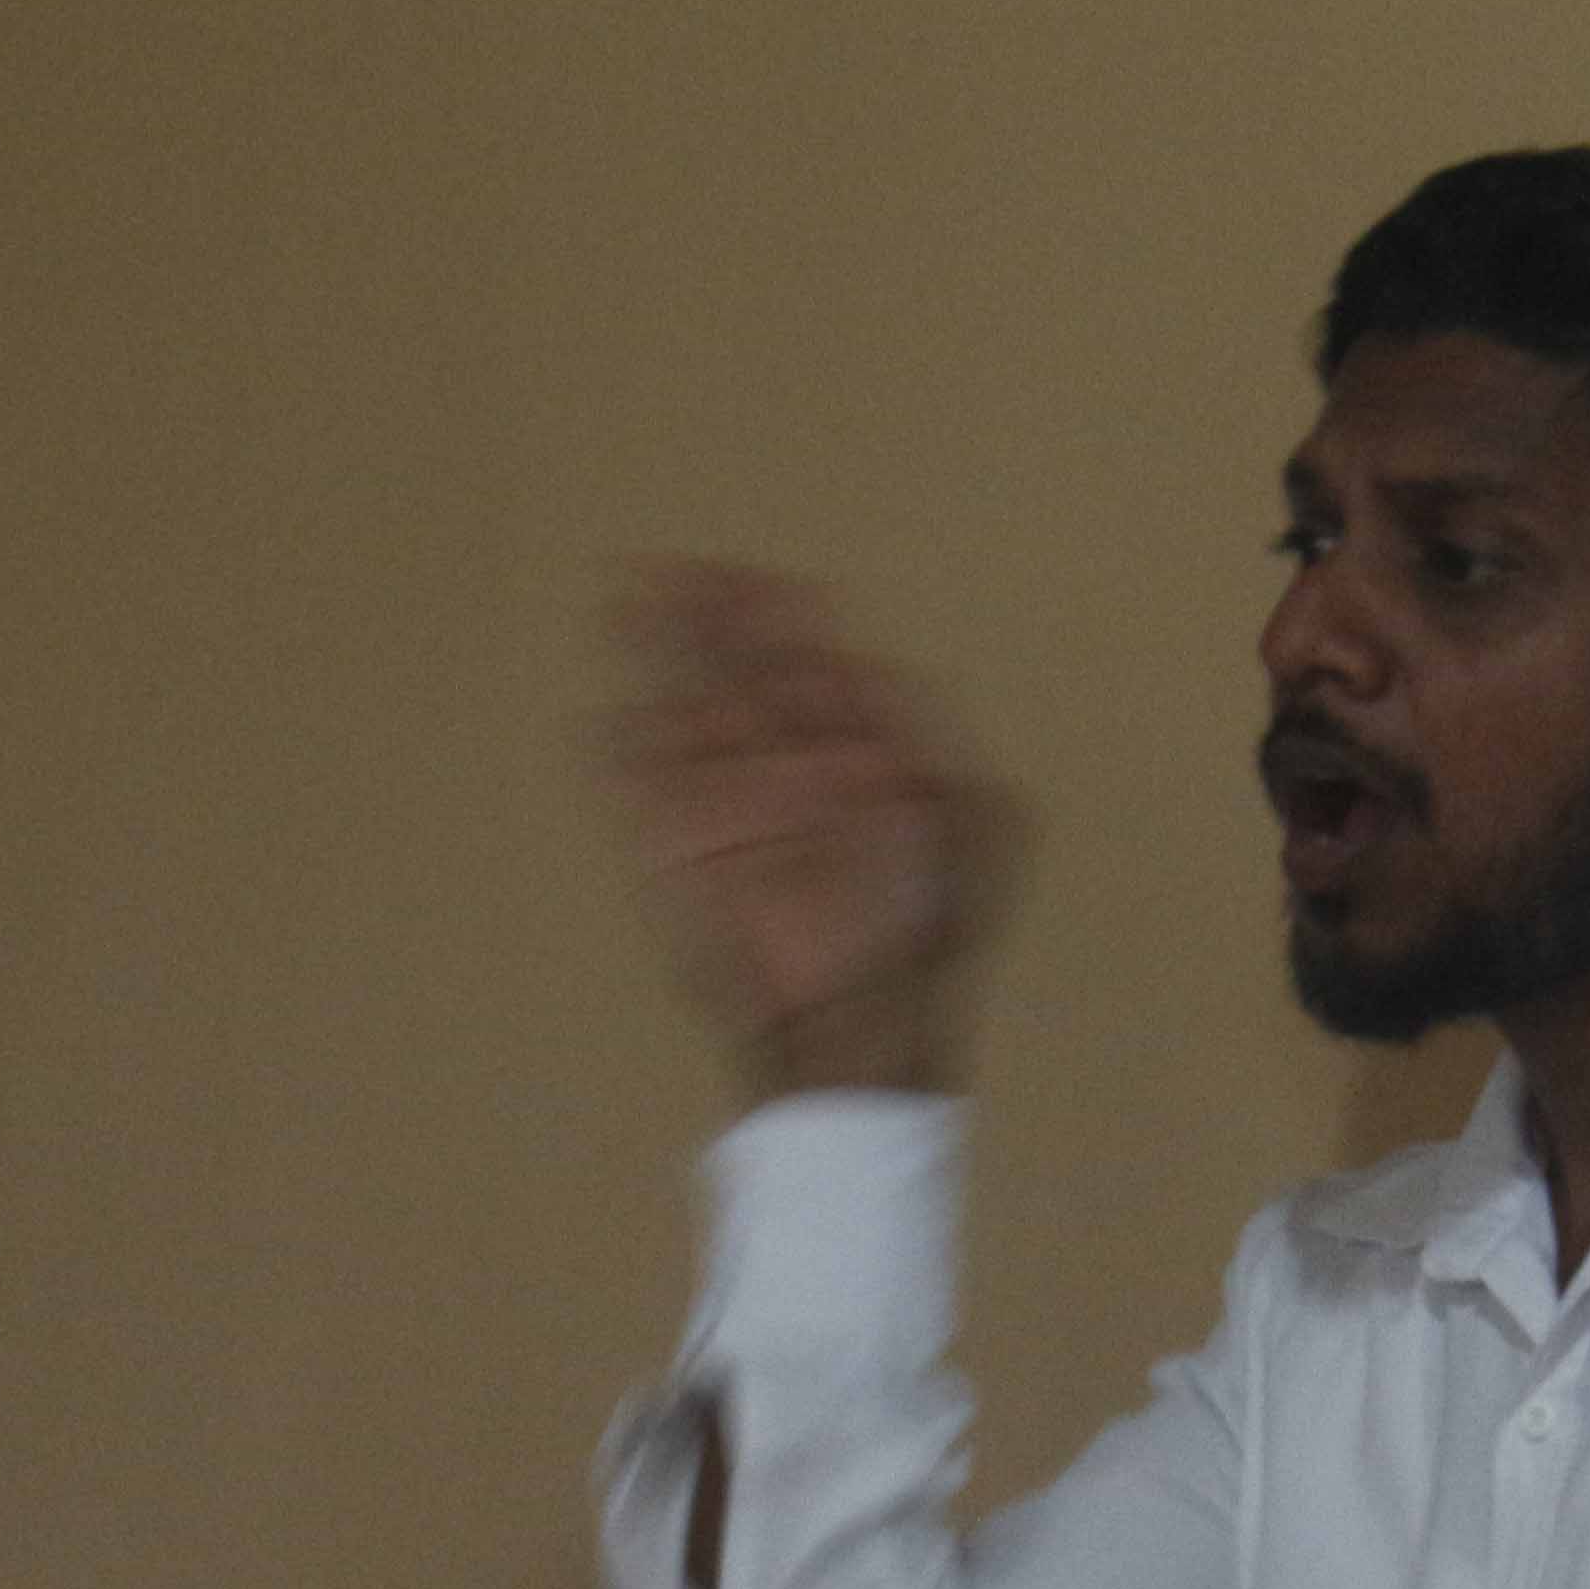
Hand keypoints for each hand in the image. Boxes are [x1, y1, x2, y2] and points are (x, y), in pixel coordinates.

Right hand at [605, 563, 1018, 1100]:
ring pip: (685, 708)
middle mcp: (788, 769)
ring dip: (657, 652)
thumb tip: (871, 664)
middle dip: (711, 614)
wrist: (861, 1021)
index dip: (779, 613)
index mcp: (859, 753)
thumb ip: (924, 733)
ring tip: (631, 593)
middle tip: (678, 567)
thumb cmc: (927, 930)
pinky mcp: (677, 851)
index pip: (809, 660)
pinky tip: (617, 703)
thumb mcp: (973, 816)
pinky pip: (641, 782)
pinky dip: (625, 744)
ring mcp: (730, 806)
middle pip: (739, 668)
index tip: (754, 577)